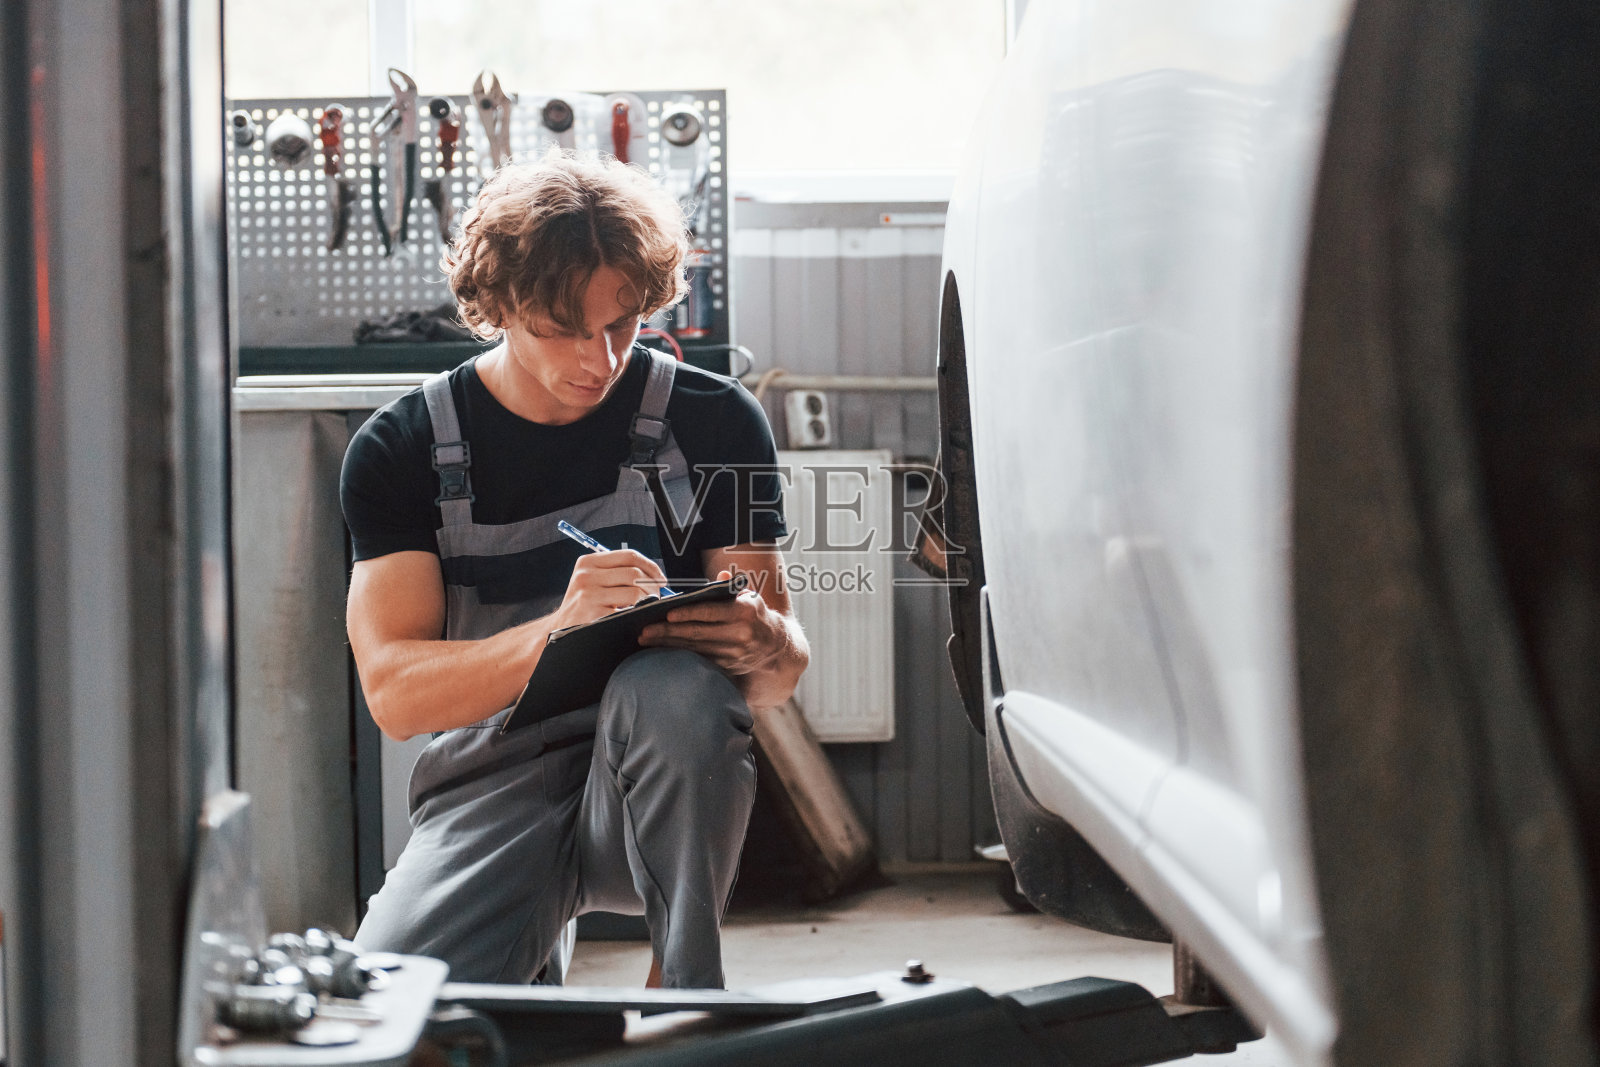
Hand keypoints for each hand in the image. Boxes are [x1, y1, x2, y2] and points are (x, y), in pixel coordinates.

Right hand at [552, 549, 667, 629]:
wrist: (559, 632)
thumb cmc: (583, 608)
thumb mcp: (592, 582)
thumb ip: (616, 573)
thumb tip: (653, 574)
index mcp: (588, 562)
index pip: (629, 555)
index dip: (651, 566)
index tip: (660, 578)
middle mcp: (586, 575)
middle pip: (634, 572)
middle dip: (652, 585)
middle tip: (657, 596)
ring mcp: (589, 594)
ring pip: (635, 591)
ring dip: (648, 600)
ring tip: (648, 606)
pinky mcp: (594, 613)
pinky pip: (628, 609)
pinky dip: (638, 612)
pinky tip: (637, 616)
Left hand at [637, 570, 785, 674]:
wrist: (777, 646)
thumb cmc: (755, 614)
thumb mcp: (749, 596)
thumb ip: (731, 586)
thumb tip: (721, 574)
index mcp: (744, 611)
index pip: (711, 612)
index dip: (688, 613)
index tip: (667, 613)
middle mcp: (741, 634)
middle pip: (697, 633)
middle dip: (668, 632)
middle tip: (644, 630)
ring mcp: (734, 653)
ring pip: (695, 648)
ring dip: (668, 645)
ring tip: (646, 640)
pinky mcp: (728, 666)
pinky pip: (699, 660)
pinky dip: (679, 655)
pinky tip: (662, 651)